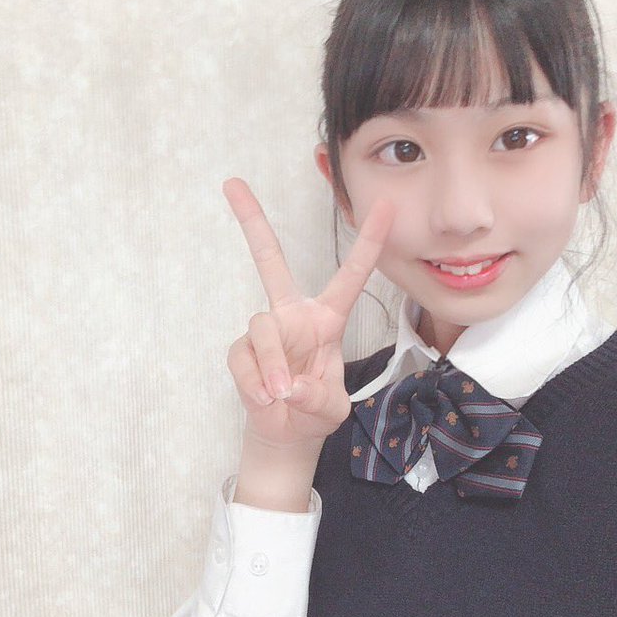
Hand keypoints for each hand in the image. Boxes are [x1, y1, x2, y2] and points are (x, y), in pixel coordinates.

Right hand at [222, 177, 393, 449]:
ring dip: (273, 364)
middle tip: (232, 183)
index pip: (351, 275)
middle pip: (269, 260)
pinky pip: (245, 359)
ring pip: (263, 329)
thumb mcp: (333, 407)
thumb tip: (287, 386)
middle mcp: (293, 315)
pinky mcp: (241, 350)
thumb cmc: (315, 410)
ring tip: (282, 394)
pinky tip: (266, 398)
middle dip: (251, 221)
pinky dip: (256, 383)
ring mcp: (265, 331)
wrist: (286, 433)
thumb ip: (317, 396)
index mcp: (327, 318)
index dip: (368, 241)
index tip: (384, 205)